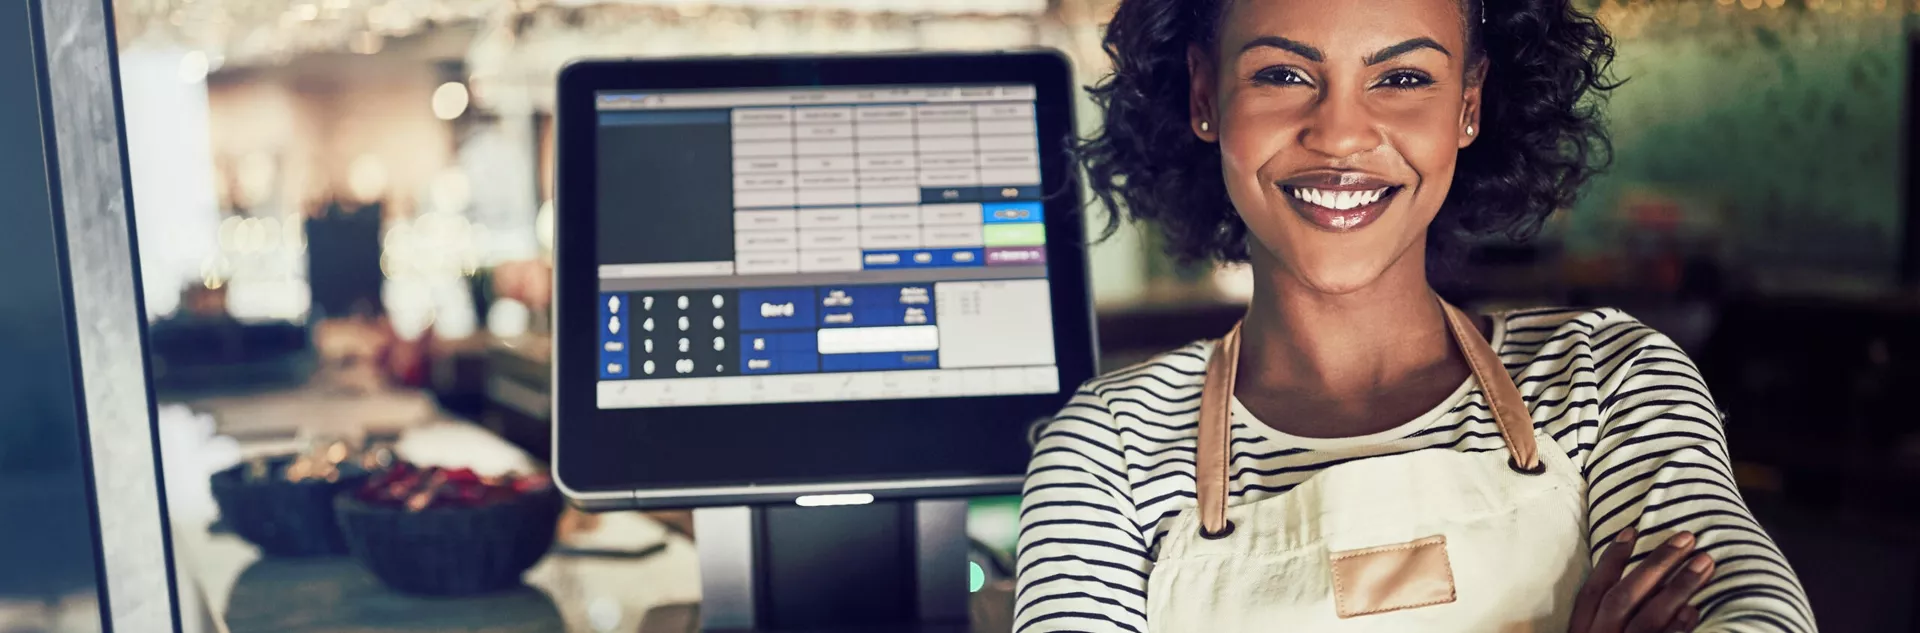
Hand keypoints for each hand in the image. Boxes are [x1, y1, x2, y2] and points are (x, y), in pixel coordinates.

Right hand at [1569, 528, 1716, 632]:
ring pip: (1649, 618)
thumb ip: (1601, 617)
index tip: (1631, 531)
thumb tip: (1633, 582)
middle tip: (1686, 538)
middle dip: (1656, 565)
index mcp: (1582, 630)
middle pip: (1624, 596)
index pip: (1593, 590)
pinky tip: (1694, 609)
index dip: (1611, 559)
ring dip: (1678, 588)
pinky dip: (1677, 628)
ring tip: (1704, 563)